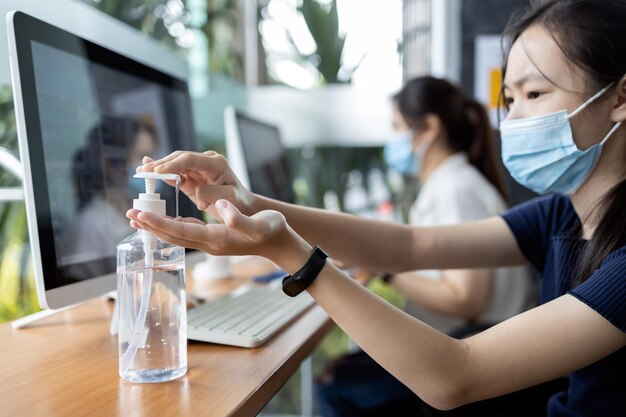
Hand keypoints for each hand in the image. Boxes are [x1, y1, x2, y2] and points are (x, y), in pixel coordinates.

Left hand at [127, 199, 312, 273]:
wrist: (279, 243)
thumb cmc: (271, 231)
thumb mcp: (259, 224)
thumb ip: (239, 218)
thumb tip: (221, 206)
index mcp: (216, 239)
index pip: (182, 231)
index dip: (160, 223)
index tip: (141, 215)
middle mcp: (209, 243)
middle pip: (173, 236)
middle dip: (150, 226)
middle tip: (130, 214)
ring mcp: (210, 242)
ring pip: (177, 235)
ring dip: (156, 227)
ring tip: (138, 218)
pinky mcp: (213, 238)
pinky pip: (186, 232)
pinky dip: (170, 226)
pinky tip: (163, 221)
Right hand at [137, 151, 255, 218]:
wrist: (243, 205)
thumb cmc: (239, 203)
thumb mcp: (230, 199)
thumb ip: (213, 194)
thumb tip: (196, 192)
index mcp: (216, 164)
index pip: (190, 159)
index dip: (172, 164)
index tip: (157, 171)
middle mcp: (206, 161)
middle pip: (179, 158)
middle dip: (160, 164)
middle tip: (142, 170)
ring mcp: (198, 168)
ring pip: (175, 164)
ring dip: (158, 167)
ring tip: (140, 170)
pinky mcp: (193, 177)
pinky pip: (175, 172)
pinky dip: (162, 172)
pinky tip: (148, 169)